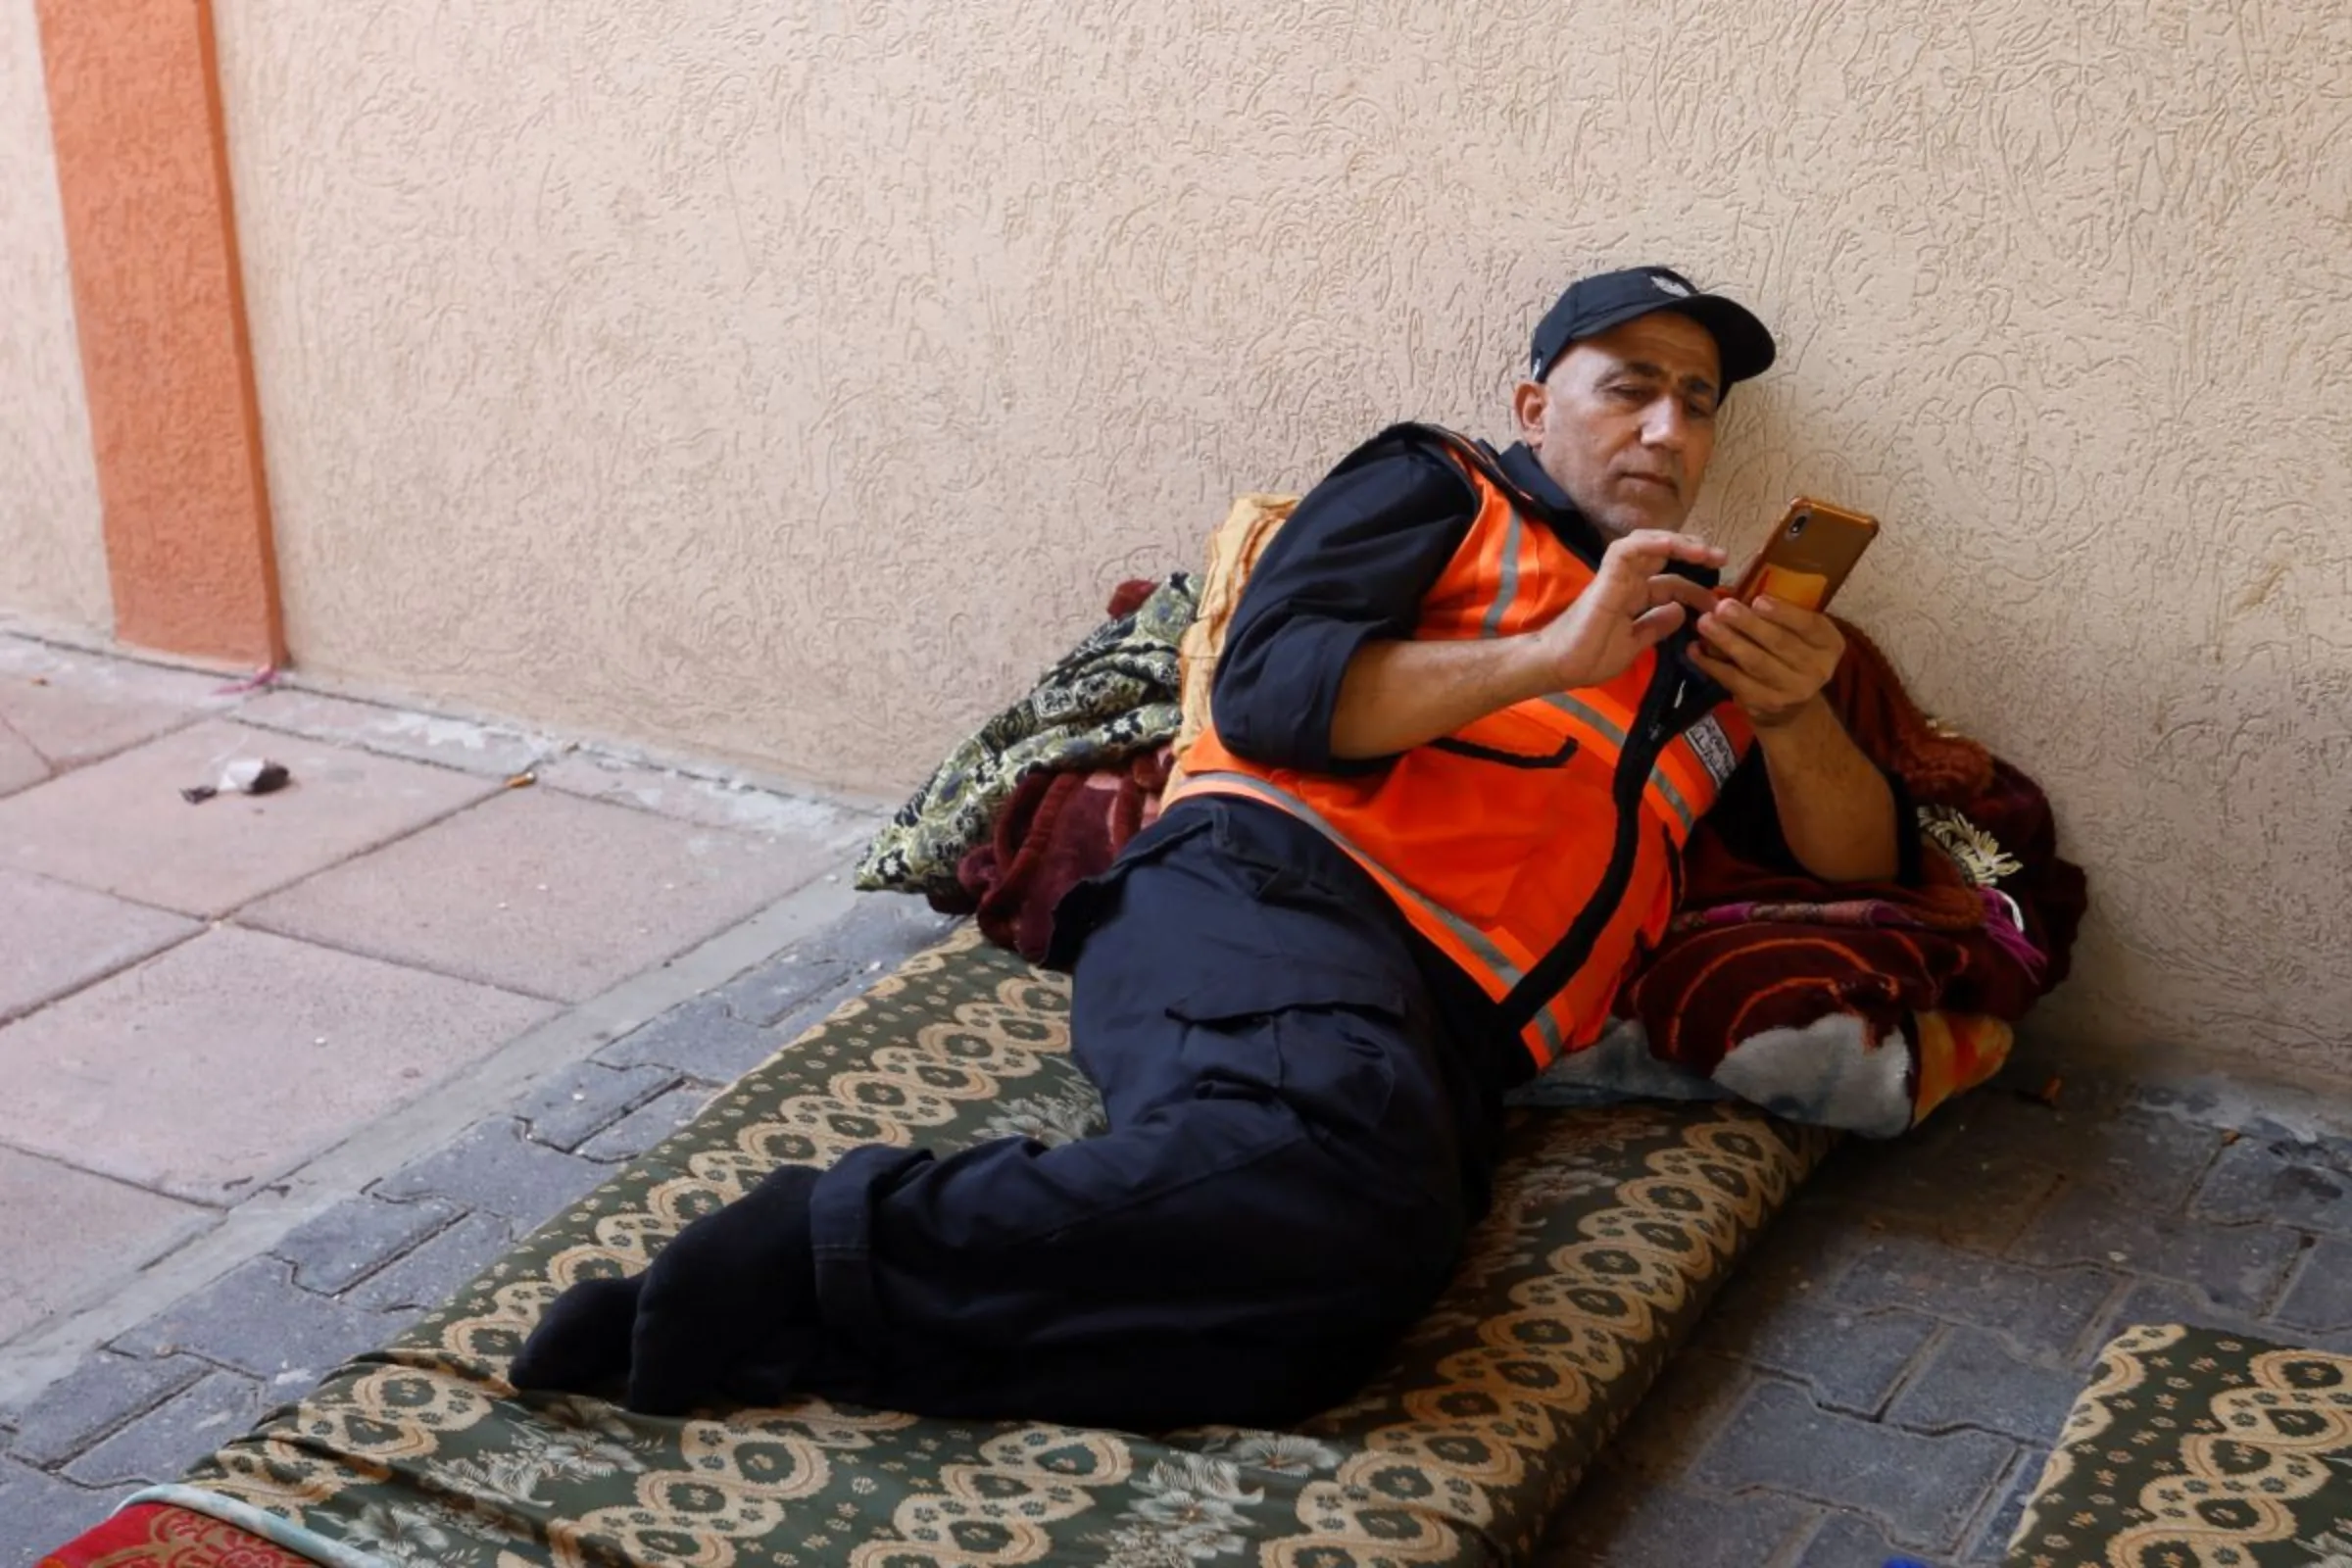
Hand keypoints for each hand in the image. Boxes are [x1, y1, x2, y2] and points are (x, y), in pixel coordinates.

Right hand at [1532, 530, 1724, 690]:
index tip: (1716, 603)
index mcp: (1633, 597)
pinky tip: (1675, 545)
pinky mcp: (1607, 575)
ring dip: (1678, 542)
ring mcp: (1617, 575)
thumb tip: (1679, 611)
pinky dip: (1653, 543)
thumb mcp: (1634, 644)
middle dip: (1693, 552)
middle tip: (1722, 558)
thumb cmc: (1590, 658)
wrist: (1560, 665)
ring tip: (1705, 550)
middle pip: (1663, 554)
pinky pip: (1630, 548)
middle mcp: (1627, 581)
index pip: (1670, 583)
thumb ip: (1655, 626)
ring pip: (1649, 543)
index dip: (1695, 590)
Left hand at [1688, 594, 1845, 726]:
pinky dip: (1713, 665)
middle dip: (1748, 624)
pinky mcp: (1765, 704)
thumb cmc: (1790, 650)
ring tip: (1705, 623)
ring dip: (1727, 641)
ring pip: (1755, 663)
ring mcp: (1791, 691)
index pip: (1809, 625)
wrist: (1790, 701)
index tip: (1758, 600)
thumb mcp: (1797, 629)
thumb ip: (1779, 610)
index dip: (1783, 613)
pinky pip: (1735, 681)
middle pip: (1779, 643)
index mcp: (1829, 643)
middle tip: (1722, 607)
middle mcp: (1817, 669)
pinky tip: (1696, 650)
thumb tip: (1741, 581)